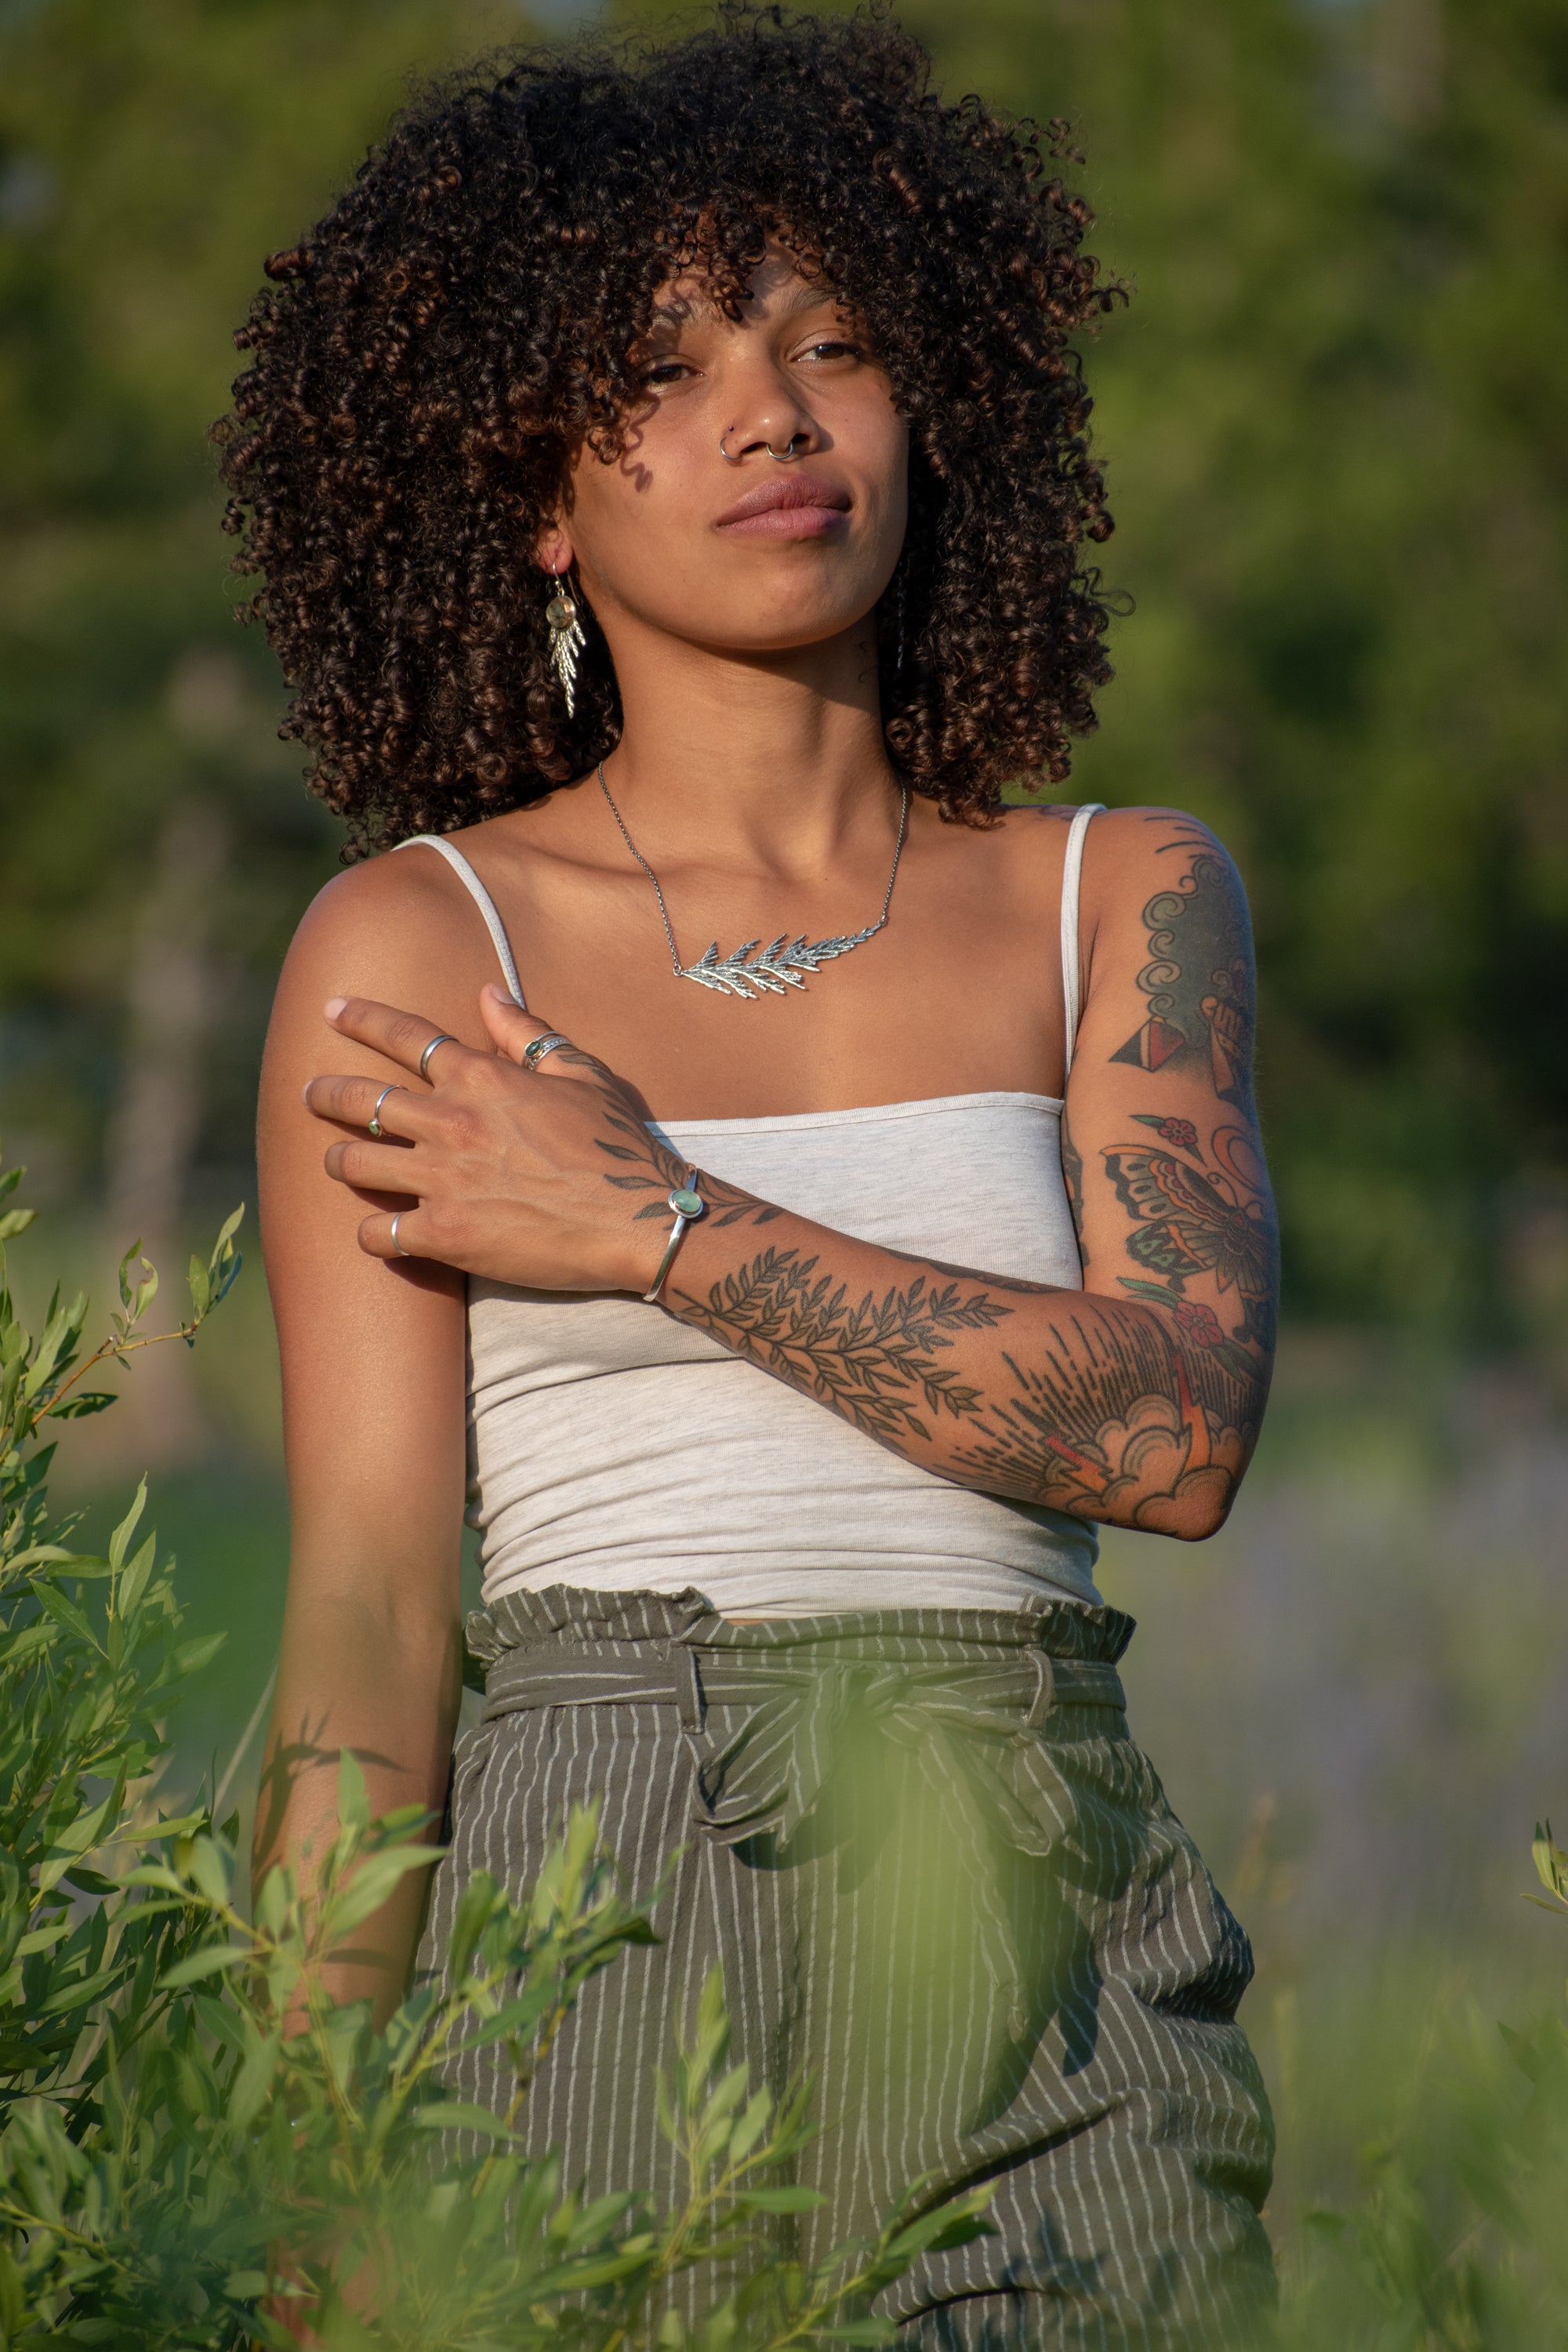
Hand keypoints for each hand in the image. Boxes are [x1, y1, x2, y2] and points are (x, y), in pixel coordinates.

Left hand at [304, 986, 699, 1293]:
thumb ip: (525, 1033)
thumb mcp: (580, 1073)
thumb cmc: (616, 1143)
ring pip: (353, 1163)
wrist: (638, 1217)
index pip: (404, 1036)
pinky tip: (375, 1233)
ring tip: (336, 1161)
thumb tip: (488, 992)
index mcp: (481, 1078)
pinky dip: (369, 1233)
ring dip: (338, 1160)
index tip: (329, 1009)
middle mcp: (451, 1122)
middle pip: (359, 1099)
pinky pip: (377, 1233)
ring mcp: (442, 1180)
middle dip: (324, 1094)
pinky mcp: (444, 1234)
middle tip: (310, 1093)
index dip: (360, 1019)